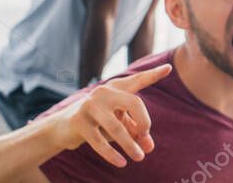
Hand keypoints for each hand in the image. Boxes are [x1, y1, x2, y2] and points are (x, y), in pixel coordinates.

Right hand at [46, 64, 171, 167]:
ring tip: (139, 157)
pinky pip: (100, 140)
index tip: (168, 68)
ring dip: (130, 144)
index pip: (137, 80)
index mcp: (116, 89)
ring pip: (117, 126)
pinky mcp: (79, 121)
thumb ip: (137, 133)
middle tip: (144, 137)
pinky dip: (112, 153)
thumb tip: (149, 147)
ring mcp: (90, 104)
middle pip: (134, 103)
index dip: (152, 75)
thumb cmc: (98, 123)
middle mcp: (104, 92)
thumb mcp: (121, 125)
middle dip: (144, 122)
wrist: (63, 129)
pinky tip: (121, 163)